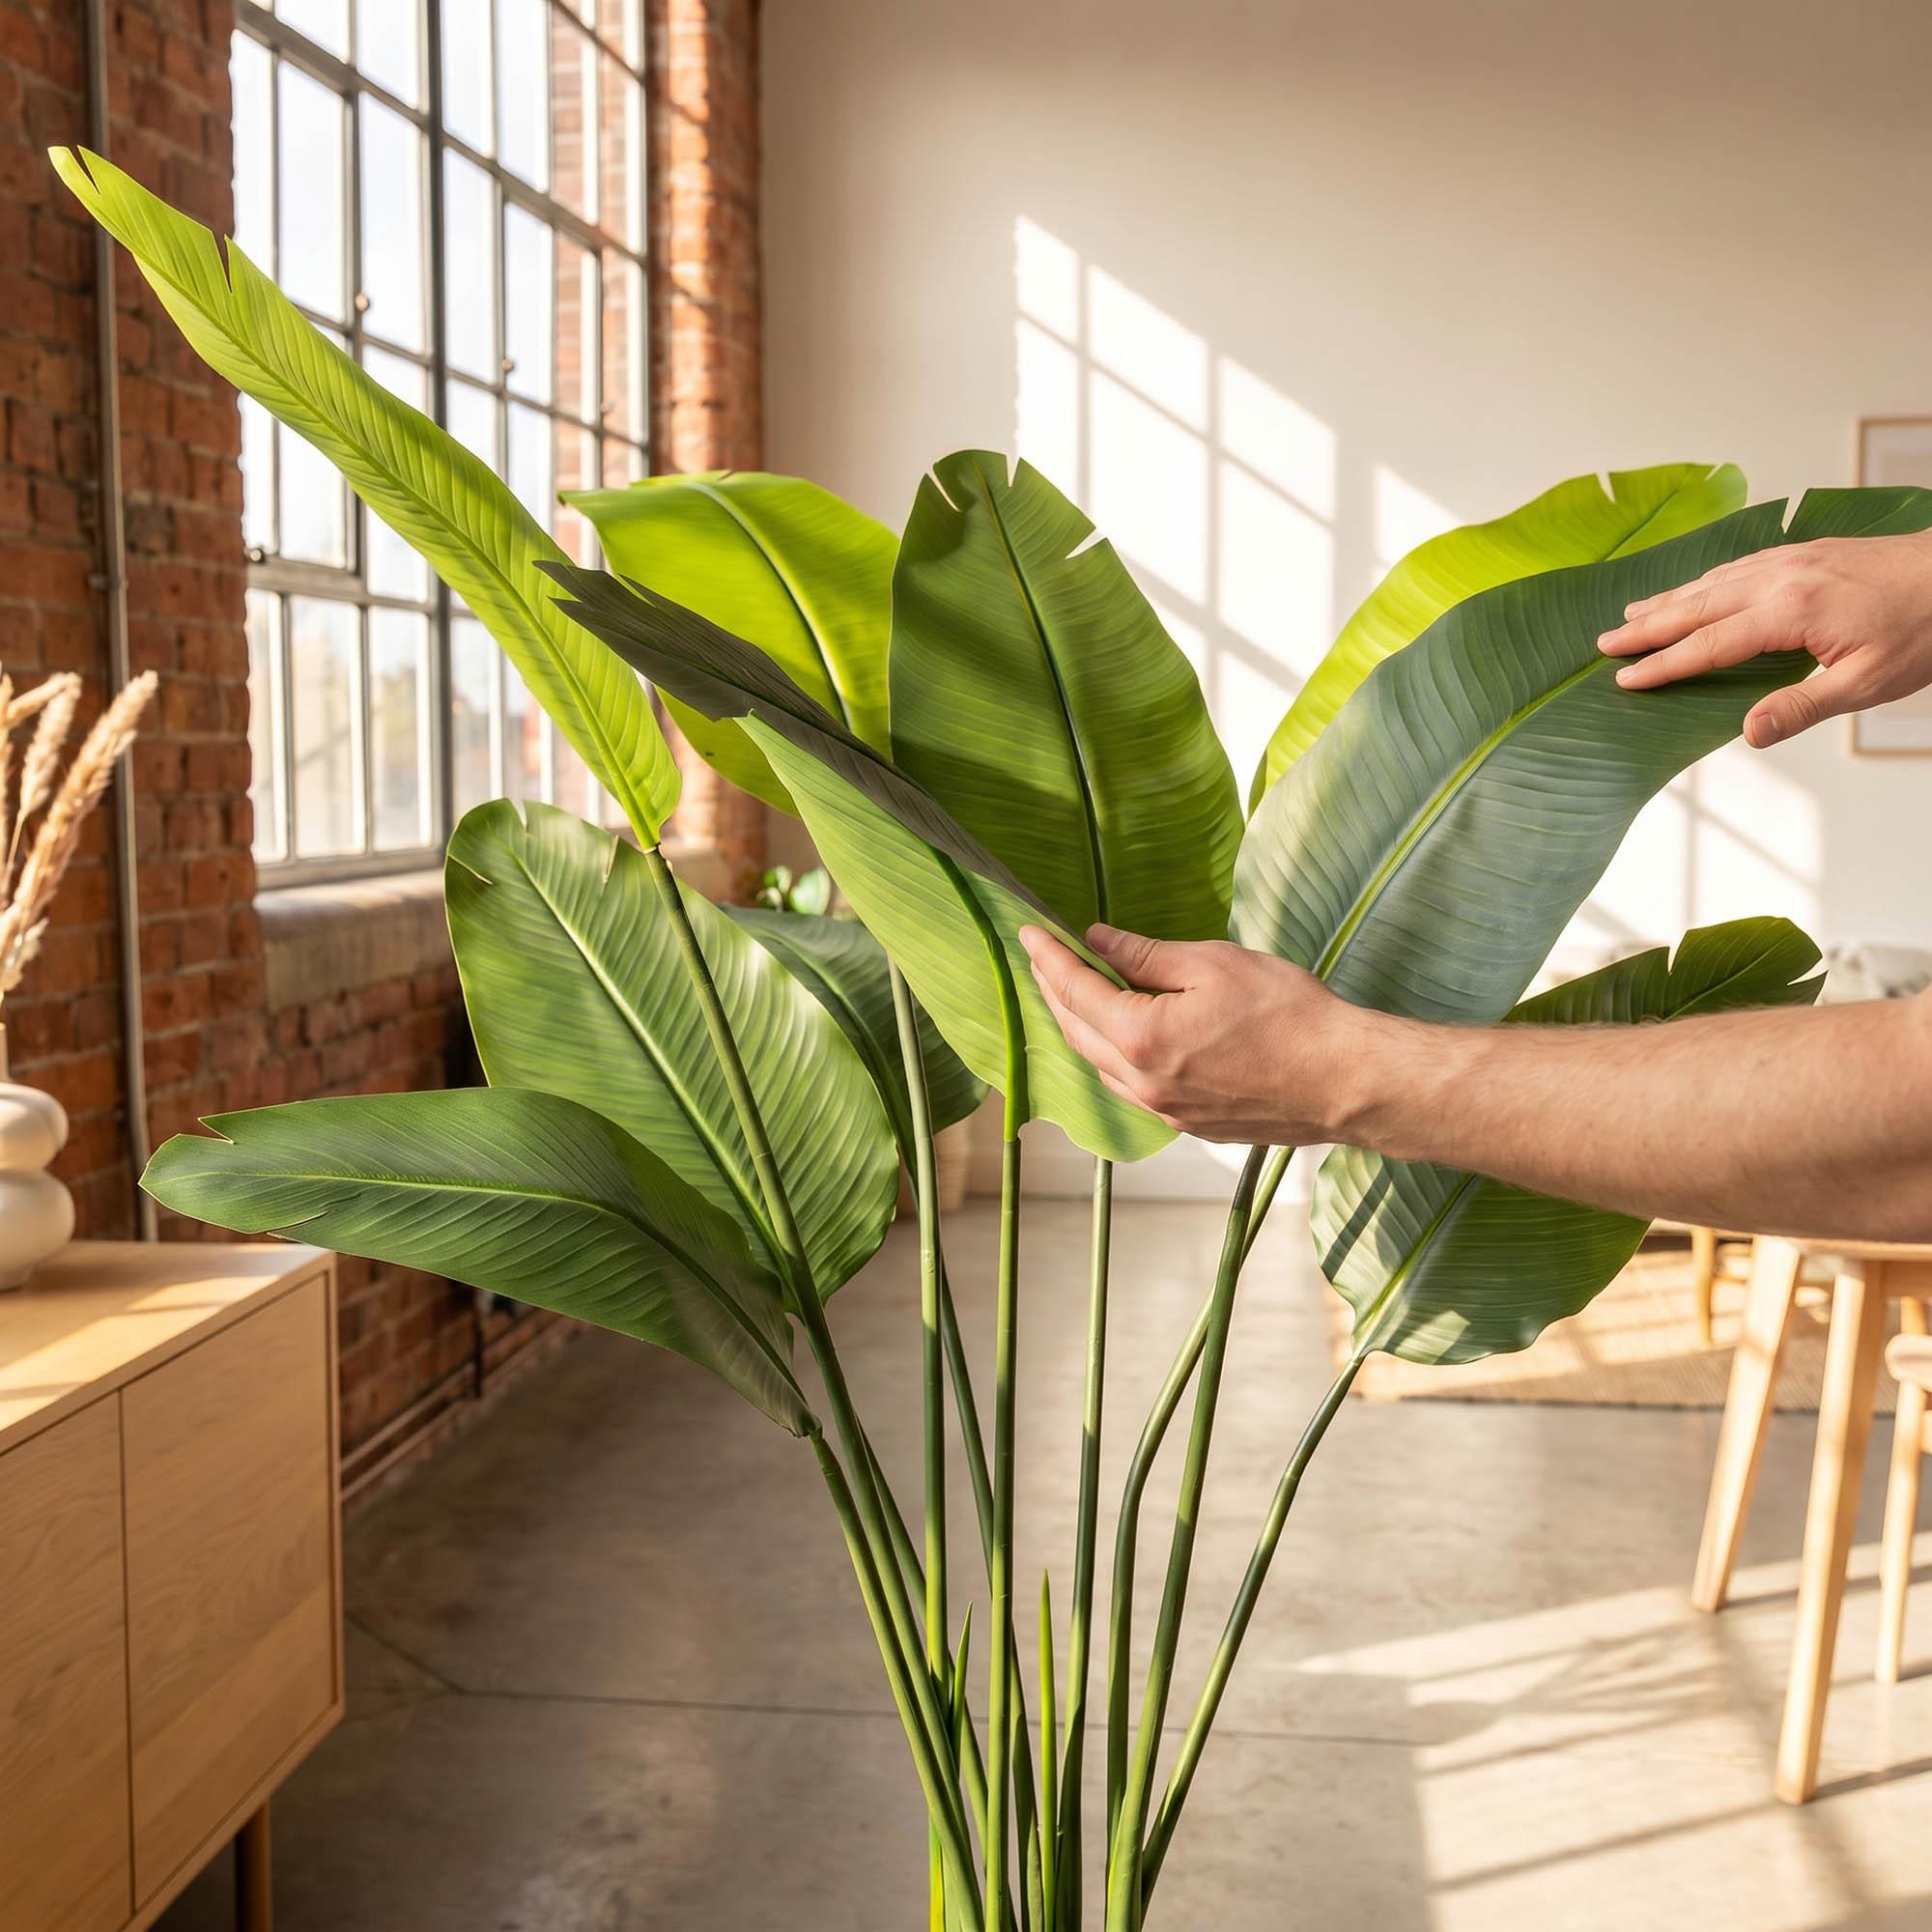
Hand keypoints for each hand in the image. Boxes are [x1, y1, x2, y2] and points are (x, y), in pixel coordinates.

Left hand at [1016, 922, 1367, 1144]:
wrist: (1343, 1080)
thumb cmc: (1289, 1015)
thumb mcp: (1214, 964)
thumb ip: (1146, 956)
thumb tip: (1098, 942)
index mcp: (1143, 1038)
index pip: (1075, 991)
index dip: (1049, 958)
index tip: (1030, 933)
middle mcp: (1142, 1083)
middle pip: (1076, 1032)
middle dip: (1054, 991)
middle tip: (1044, 958)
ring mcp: (1164, 1110)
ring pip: (1100, 1065)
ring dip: (1080, 1027)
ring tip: (1073, 992)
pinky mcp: (1187, 1124)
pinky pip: (1130, 1088)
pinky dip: (1112, 1055)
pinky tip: (1120, 1036)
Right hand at [1596, 529, 1931, 746]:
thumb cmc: (1924, 629)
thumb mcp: (1867, 684)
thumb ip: (1801, 706)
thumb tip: (1748, 733)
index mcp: (1791, 612)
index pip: (1709, 644)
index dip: (1664, 665)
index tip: (1625, 679)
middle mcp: (1782, 577)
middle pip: (1697, 605)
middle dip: (1647, 626)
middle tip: (1605, 643)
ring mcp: (1793, 559)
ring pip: (1714, 581)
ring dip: (1669, 599)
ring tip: (1633, 613)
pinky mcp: (1806, 551)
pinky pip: (1738, 566)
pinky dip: (1704, 580)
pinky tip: (1695, 588)